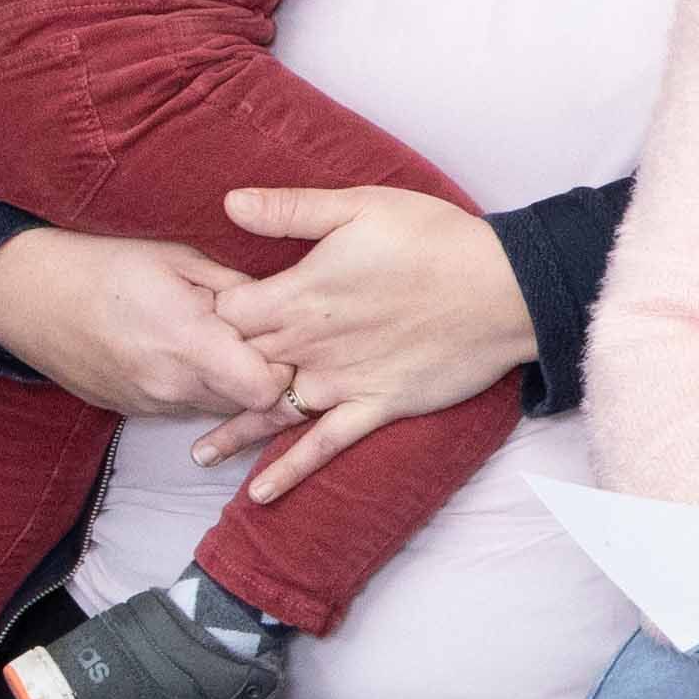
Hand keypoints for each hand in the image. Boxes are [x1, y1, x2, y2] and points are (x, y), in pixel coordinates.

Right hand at [0, 229, 288, 425]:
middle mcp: (171, 385)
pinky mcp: (132, 411)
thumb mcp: (180, 259)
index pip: (266, 389)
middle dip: (261, 376)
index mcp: (189, 343)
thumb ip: (236, 288)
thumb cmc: (107, 267)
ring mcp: (149, 404)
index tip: (277, 339)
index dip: (283, 368)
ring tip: (215, 343)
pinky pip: (183, 409)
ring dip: (228, 384)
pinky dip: (195, 389)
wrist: (30, 296)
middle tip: (253, 339)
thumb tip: (278, 304)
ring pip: (216, 410)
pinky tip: (181, 355)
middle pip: (247, 406)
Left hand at [199, 186, 531, 494]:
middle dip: (214, 372)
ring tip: (198, 454)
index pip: (226, 311)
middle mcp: (310, 344)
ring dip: (234, 431)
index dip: (210, 313)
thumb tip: (229, 201)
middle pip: (240, 363)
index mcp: (299, 293)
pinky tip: (260, 497)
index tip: (203, 314)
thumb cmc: (435, 239)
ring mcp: (341, 381)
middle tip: (194, 382)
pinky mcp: (375, 406)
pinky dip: (291, 471)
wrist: (504, 288)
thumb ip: (291, 209)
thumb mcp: (361, 205)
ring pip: (270, 411)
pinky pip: (324, 446)